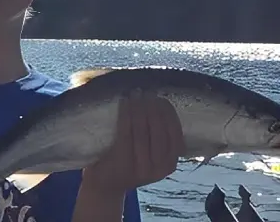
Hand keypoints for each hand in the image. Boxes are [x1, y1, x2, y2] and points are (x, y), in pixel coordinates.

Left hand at [72, 90, 184, 220]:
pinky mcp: (123, 163)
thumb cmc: (127, 163)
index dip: (169, 114)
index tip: (162, 99)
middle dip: (154, 108)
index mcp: (170, 165)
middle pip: (159, 132)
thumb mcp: (150, 156)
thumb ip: (160, 138)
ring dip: (139, 109)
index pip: (175, 134)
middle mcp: (160, 169)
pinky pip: (126, 133)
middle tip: (147, 92)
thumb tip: (163, 103)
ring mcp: (142, 168)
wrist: (104, 186)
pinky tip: (125, 102)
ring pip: (143, 131)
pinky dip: (126, 115)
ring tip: (136, 93)